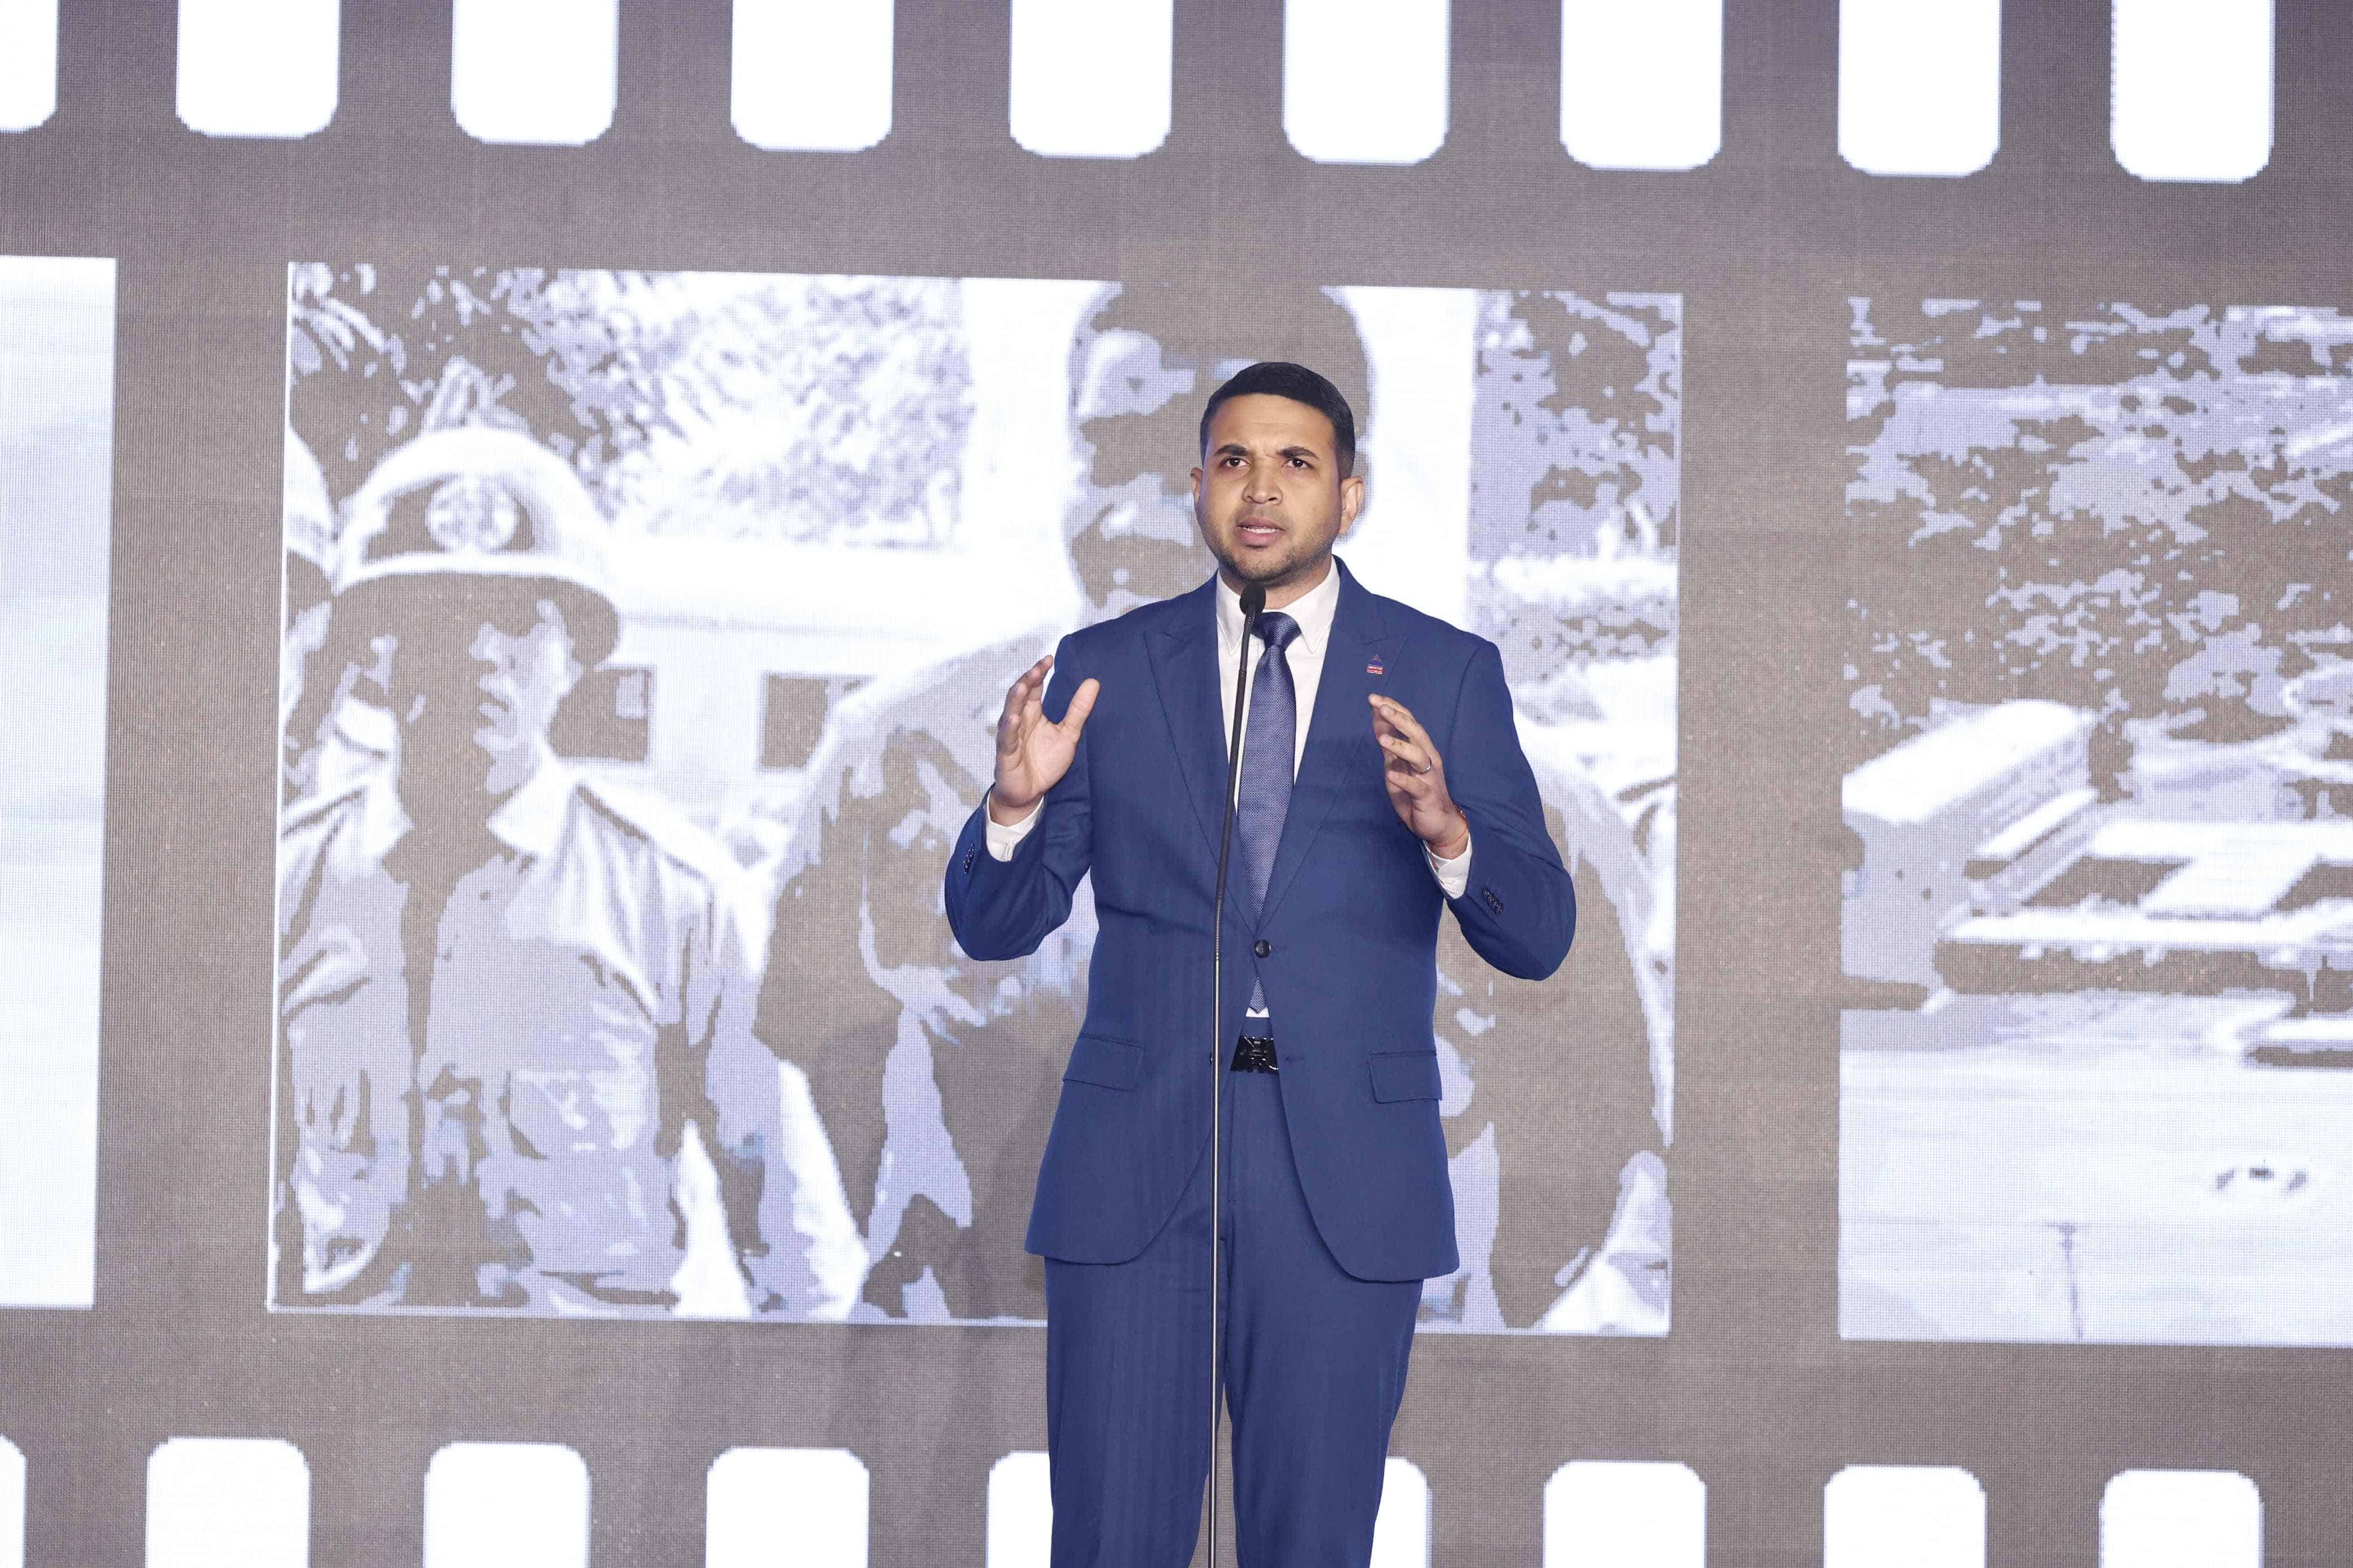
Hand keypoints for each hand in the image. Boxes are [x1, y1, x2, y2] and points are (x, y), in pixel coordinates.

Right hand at [989, 655, 1099, 823]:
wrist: (1030, 793)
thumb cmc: (1045, 762)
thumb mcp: (1068, 734)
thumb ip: (1078, 710)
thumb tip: (1093, 682)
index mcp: (1032, 713)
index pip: (1032, 687)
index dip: (1038, 672)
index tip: (1049, 658)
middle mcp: (1018, 720)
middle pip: (1019, 695)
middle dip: (1027, 680)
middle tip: (1039, 667)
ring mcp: (1009, 736)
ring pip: (1009, 712)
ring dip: (1015, 698)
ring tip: (1023, 685)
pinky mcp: (1005, 754)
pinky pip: (1006, 738)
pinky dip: (1009, 728)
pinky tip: (1014, 718)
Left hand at [1370, 693, 1468, 857]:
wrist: (1437, 824)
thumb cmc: (1416, 792)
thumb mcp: (1397, 764)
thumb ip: (1390, 743)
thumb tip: (1377, 717)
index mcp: (1421, 749)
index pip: (1409, 722)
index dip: (1394, 709)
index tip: (1374, 698)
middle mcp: (1428, 759)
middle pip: (1416, 733)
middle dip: (1398, 719)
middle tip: (1380, 707)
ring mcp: (1428, 777)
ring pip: (1418, 756)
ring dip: (1400, 746)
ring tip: (1381, 739)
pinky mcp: (1426, 797)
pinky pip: (1416, 787)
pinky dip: (1403, 780)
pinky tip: (1390, 775)